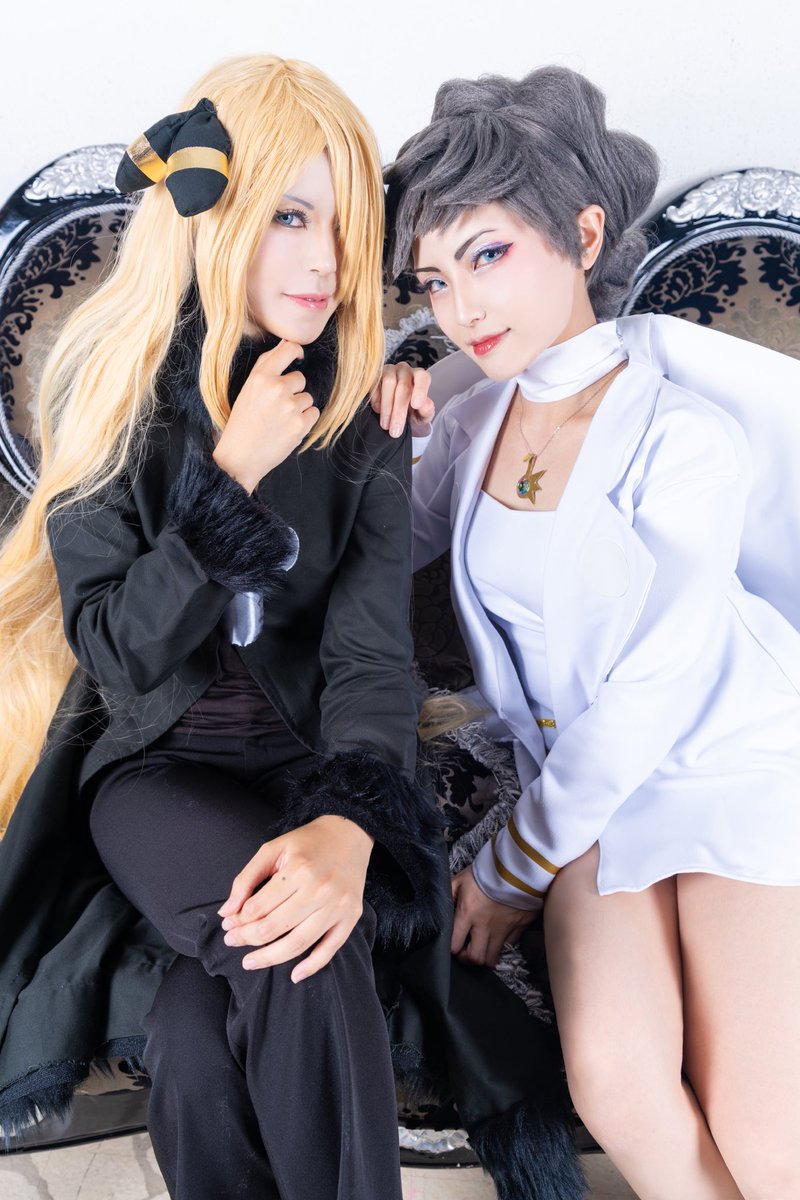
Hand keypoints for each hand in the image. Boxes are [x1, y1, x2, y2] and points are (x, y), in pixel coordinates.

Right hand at [213, 340, 319, 492]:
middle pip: (300, 379)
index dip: (296, 352)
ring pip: (308, 398)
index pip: (288, 349)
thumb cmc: (242, 422)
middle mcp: (276, 388)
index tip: (298, 358)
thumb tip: (285, 344)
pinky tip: (288, 428)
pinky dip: (305, 421)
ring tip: (280, 420)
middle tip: (276, 407)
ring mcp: (290, 407)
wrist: (240, 456)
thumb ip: (266, 364)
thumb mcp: (247, 388)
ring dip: (299, 408)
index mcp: (261, 377)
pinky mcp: (300, 424)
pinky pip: (314, 413)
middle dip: (293, 391)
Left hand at [217, 815, 373, 981]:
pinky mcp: (351, 917)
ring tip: (250, 962)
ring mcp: (337, 906)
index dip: (238, 920)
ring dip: (269, 958)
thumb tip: (226, 912)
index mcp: (298, 870)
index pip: (258, 907)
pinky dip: (312, 966)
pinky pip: (330, 949)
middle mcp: (319, 889)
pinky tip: (294, 975)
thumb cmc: (307, 842)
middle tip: (233, 941)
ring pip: (298, 943)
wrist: (349, 834)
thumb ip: (246, 878)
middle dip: (247, 938)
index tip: (228, 924)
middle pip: (275, 927)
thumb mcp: (272, 849)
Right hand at [370, 362, 434, 438]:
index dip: (420, 390)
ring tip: (385, 424)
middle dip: (399, 410)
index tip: (416, 406)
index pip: (422, 378)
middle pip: (403, 386)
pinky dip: (375, 398)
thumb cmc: (411, 409)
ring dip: (387, 406)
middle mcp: (405, 370)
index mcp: (420, 377)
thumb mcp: (422, 414)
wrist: (396, 409)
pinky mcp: (375, 375)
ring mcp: (389, 370)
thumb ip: (426, 410)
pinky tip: (377, 411)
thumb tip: (423, 405)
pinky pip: (374, 383)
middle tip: (396, 430)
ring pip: (388, 382)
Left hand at [450, 866, 535, 967]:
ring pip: (492, 959)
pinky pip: (508, 946)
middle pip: (475, 958)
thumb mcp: (462, 878)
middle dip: (467, 958)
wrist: (519, 864)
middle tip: (466, 950)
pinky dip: (501, 945)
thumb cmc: (487, 870)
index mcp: (467, 913)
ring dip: (485, 956)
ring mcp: (504, 929)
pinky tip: (497, 936)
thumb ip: (449, 893)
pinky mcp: (519, 927)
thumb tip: (440, 906)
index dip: (451, 949)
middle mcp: (485, 925)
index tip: (453, 943)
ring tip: (481, 947)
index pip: (454, 945)